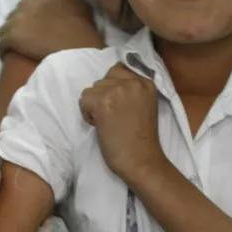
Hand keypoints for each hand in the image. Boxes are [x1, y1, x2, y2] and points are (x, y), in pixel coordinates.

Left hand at [0, 0, 104, 59]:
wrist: (74, 45)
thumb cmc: (82, 29)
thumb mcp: (82, 7)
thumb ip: (73, 2)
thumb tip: (71, 3)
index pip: (32, 4)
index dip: (34, 16)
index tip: (39, 26)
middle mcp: (27, 4)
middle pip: (16, 14)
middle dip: (20, 25)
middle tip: (28, 38)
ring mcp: (16, 20)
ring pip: (5, 28)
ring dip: (10, 37)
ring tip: (15, 49)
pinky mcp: (10, 38)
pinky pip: (1, 44)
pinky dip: (4, 51)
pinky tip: (8, 58)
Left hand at [79, 64, 166, 182]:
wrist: (142, 160)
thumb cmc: (141, 139)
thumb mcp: (143, 105)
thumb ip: (130, 91)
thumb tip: (106, 85)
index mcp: (146, 82)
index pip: (117, 71)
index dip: (112, 90)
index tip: (118, 108)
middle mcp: (134, 82)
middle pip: (103, 80)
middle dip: (103, 97)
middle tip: (114, 118)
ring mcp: (118, 91)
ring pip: (91, 90)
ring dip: (94, 106)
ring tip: (108, 122)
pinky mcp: (104, 102)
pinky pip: (84, 100)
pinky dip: (88, 114)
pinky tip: (101, 126)